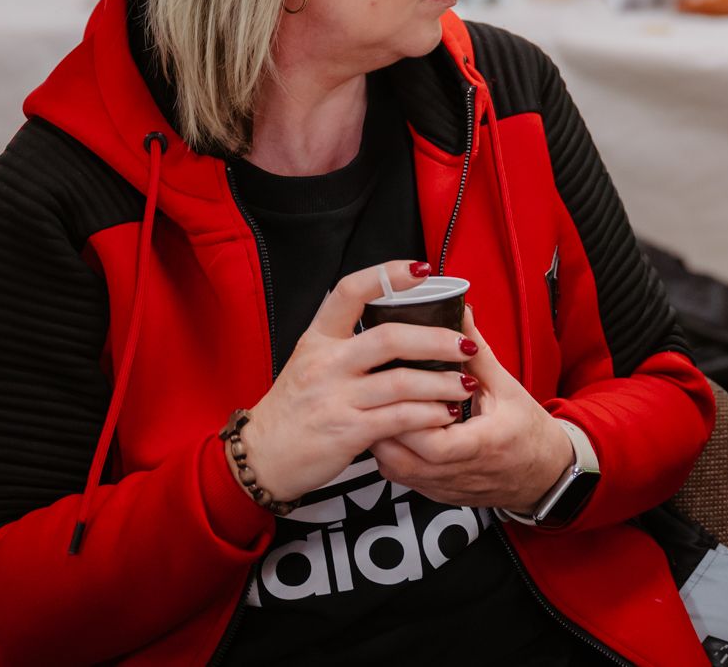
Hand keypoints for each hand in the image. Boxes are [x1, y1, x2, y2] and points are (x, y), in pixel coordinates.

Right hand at [238, 261, 471, 503]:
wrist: (261, 458)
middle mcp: (326, 363)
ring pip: (402, 381)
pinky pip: (399, 418)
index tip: (423, 269)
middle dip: (436, 339)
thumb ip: (347, 346)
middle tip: (464, 344)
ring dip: (442, 383)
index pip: (350, 291)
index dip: (388, 274)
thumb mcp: (310, 364)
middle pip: (390, 338)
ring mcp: (335, 397)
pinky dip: (429, 414)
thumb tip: (400, 327)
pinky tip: (446, 413)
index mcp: (318, 339)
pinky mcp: (347, 430)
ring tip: (466, 383)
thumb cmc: (294, 410)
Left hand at [370, 312, 573, 512]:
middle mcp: (459, 472)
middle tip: (379, 390)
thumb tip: (460, 313)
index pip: (434, 443)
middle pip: (403, 457)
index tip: (403, 386)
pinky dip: (390, 452)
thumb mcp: (507, 387)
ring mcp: (443, 487)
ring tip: (382, 407)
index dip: (412, 416)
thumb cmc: (529, 432)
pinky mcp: (435, 493)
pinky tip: (393, 428)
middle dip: (386, 422)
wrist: (544, 474)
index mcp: (483, 446)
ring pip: (394, 470)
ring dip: (383, 438)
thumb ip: (477, 353)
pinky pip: (399, 476)